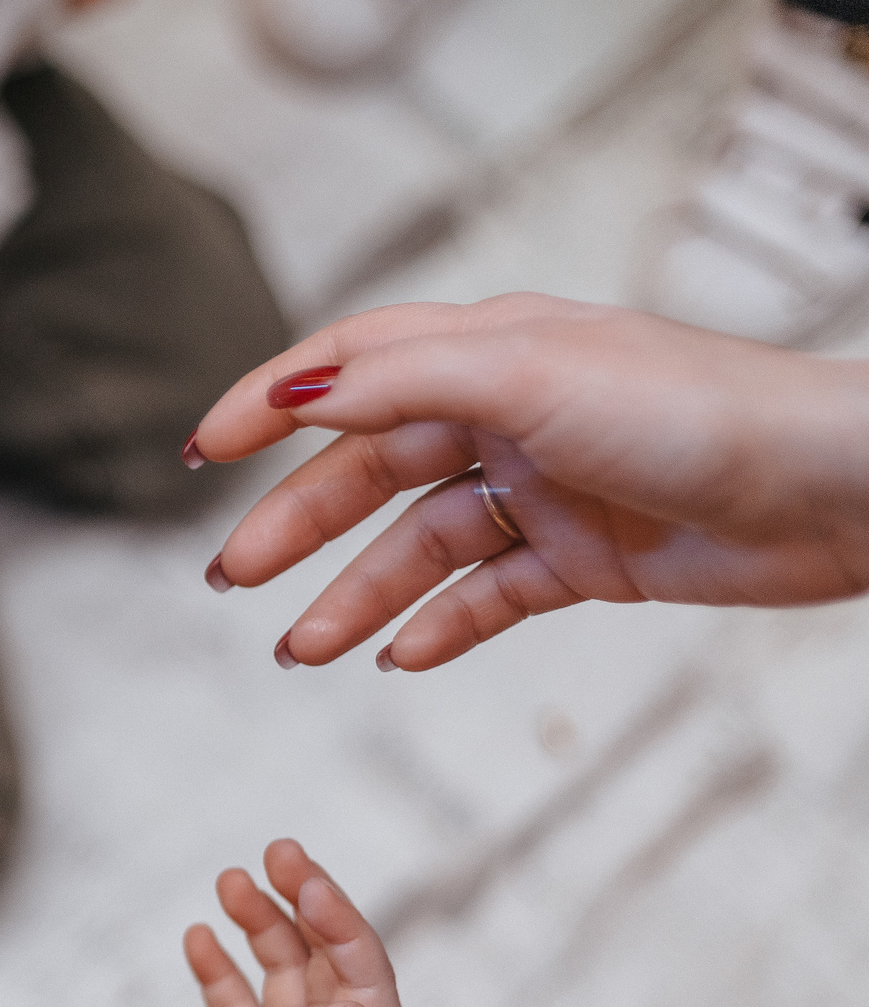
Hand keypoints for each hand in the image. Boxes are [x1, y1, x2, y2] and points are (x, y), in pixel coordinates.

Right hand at [175, 841, 398, 1006]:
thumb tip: (348, 1006)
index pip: (360, 972)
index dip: (339, 920)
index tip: (303, 880)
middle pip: (321, 958)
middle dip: (300, 902)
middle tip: (271, 854)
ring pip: (277, 972)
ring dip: (258, 926)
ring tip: (228, 882)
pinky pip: (232, 1006)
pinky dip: (218, 970)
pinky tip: (197, 939)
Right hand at [191, 295, 868, 670]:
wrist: (830, 489)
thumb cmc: (695, 408)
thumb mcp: (527, 374)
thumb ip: (398, 380)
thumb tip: (288, 394)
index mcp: (488, 350)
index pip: (348, 366)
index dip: (268, 402)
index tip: (201, 451)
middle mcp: (506, 414)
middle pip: (368, 470)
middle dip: (293, 524)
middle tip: (230, 579)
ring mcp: (542, 489)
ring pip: (416, 546)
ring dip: (352, 596)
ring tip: (299, 649)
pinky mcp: (581, 558)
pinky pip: (485, 597)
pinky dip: (437, 626)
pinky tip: (398, 657)